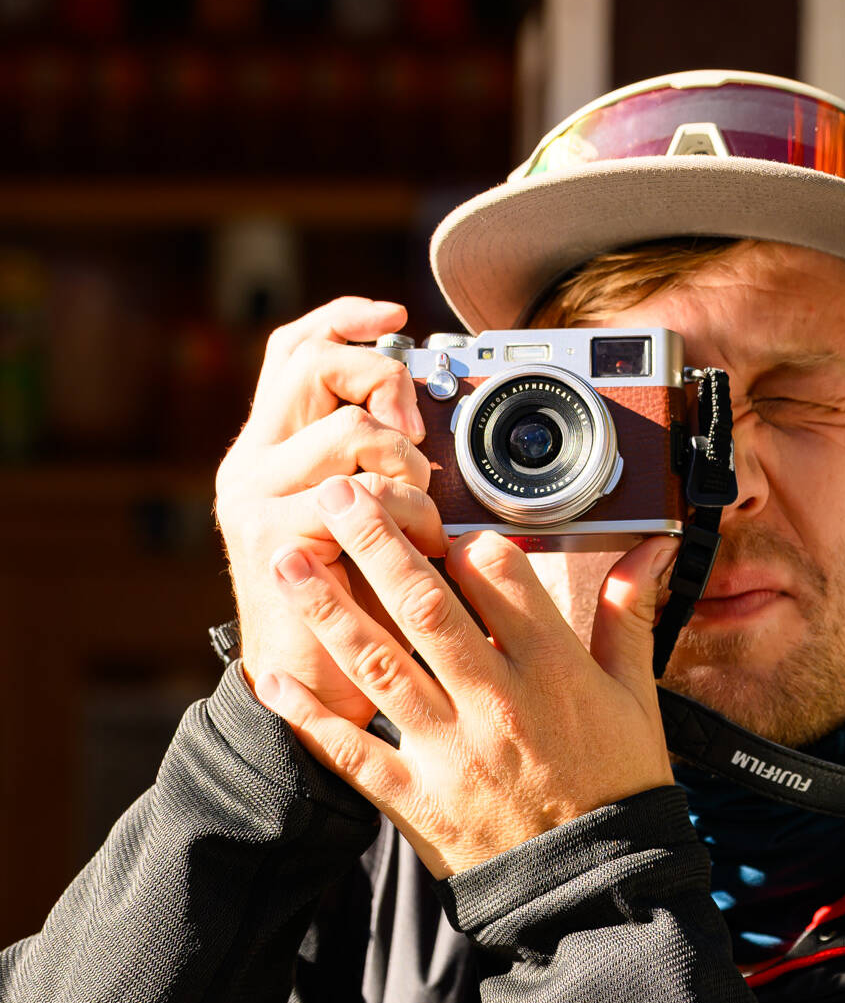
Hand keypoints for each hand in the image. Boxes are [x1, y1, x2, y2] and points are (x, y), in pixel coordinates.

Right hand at [215, 297, 446, 728]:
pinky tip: (420, 547)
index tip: (398, 313)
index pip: (293, 349)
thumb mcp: (375, 517)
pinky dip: (408, 514)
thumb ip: (385, 463)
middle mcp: (252, 462)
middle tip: (416, 427)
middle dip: (381, 378)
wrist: (319, 688)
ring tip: (423, 515)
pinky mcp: (270, 535)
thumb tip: (435, 417)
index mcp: (273, 447)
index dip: (345, 318)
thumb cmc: (363, 603)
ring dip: (408, 467)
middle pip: (310, 363)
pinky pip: (359, 495)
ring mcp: (252, 496)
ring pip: (347, 431)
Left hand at [254, 476, 677, 877]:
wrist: (598, 887)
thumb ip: (631, 616)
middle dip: (376, 543)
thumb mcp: (637, 697)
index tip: (441, 518)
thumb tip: (652, 548)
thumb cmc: (621, 785)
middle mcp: (496, 701)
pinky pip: (353, 751)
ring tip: (289, 561)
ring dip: (328, 609)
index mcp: (553, 671)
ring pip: (379, 665)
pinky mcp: (418, 798)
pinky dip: (310, 716)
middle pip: (425, 606)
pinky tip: (273, 678)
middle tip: (337, 494)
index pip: (502, 581)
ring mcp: (451, 750)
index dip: (467, 540)